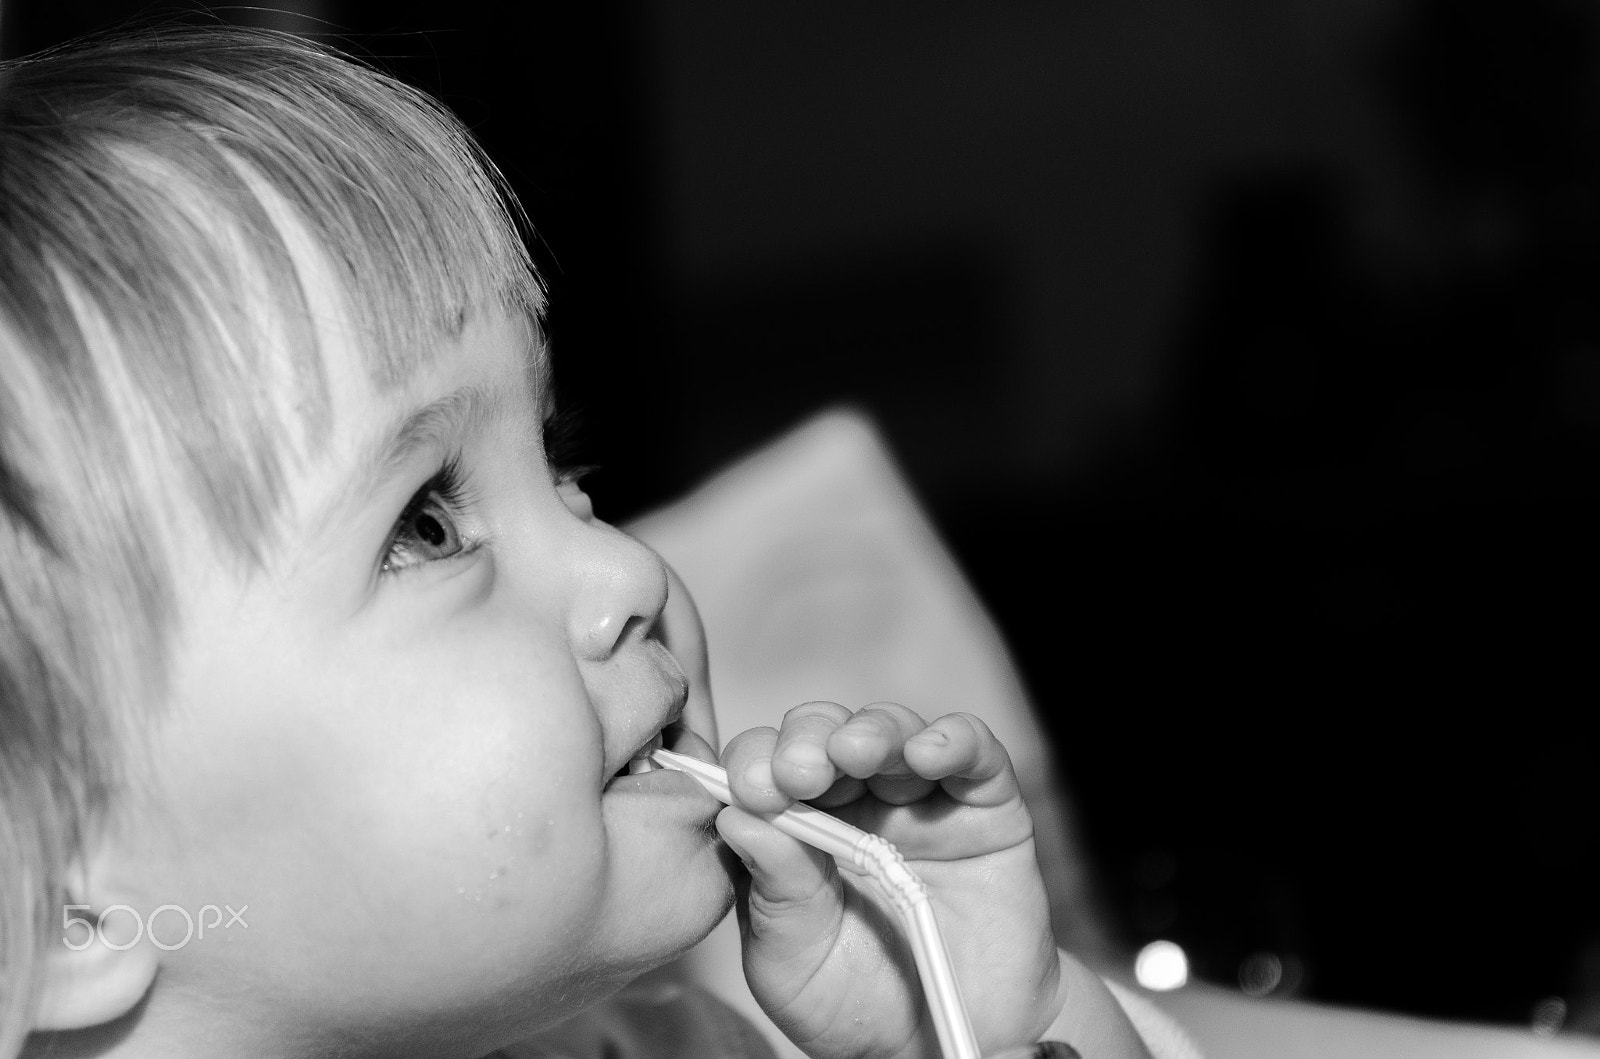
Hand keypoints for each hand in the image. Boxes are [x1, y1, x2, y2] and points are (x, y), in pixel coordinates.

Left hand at [717, 702, 1065, 1058]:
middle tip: (799, 771)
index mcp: (794, 829)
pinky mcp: (985, 803)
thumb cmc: (860, 1001)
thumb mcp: (794, 962)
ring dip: (870, 730)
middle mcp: (853, 800)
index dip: (753, 763)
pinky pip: (976, 750)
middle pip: (822, 733)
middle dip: (806, 739)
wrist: (950, 1041)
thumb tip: (738, 819)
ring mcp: (919, 796)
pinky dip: (953, 739)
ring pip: (891, 728)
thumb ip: (772, 894)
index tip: (751, 789)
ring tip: (855, 753)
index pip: (763, 768)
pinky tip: (928, 754)